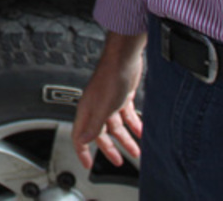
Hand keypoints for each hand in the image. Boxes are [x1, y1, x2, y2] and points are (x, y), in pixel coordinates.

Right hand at [71, 31, 145, 169]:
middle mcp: (96, 107)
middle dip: (110, 149)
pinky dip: (134, 124)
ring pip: (116, 126)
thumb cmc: (110, 77)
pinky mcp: (122, 95)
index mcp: (87, 110)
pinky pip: (127, 115)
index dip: (82, 151)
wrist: (125, 58)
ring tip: (136, 150)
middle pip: (101, 133)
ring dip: (126, 139)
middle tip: (119, 161)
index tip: (88, 165)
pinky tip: (141, 130)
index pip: (80, 136)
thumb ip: (93, 125)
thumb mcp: (103, 108)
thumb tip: (83, 141)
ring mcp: (109, 101)